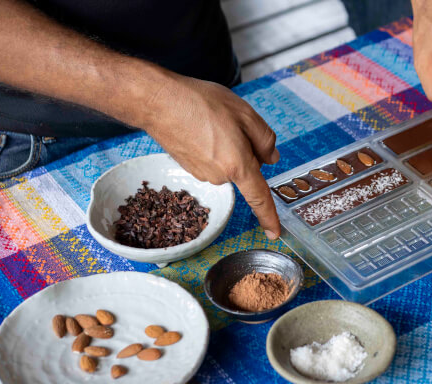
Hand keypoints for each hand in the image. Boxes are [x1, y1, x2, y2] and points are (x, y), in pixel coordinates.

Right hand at [140, 75, 281, 239]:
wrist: (157, 102)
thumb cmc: (201, 103)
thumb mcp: (244, 113)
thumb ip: (264, 139)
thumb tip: (271, 159)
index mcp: (237, 165)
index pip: (258, 197)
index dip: (268, 217)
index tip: (274, 234)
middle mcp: (219, 176)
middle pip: (245, 170)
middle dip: (247, 150)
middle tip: (232, 122)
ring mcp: (201, 174)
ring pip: (229, 164)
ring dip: (229, 147)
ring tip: (212, 121)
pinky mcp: (189, 169)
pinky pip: (213, 162)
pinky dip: (213, 147)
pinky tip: (201, 128)